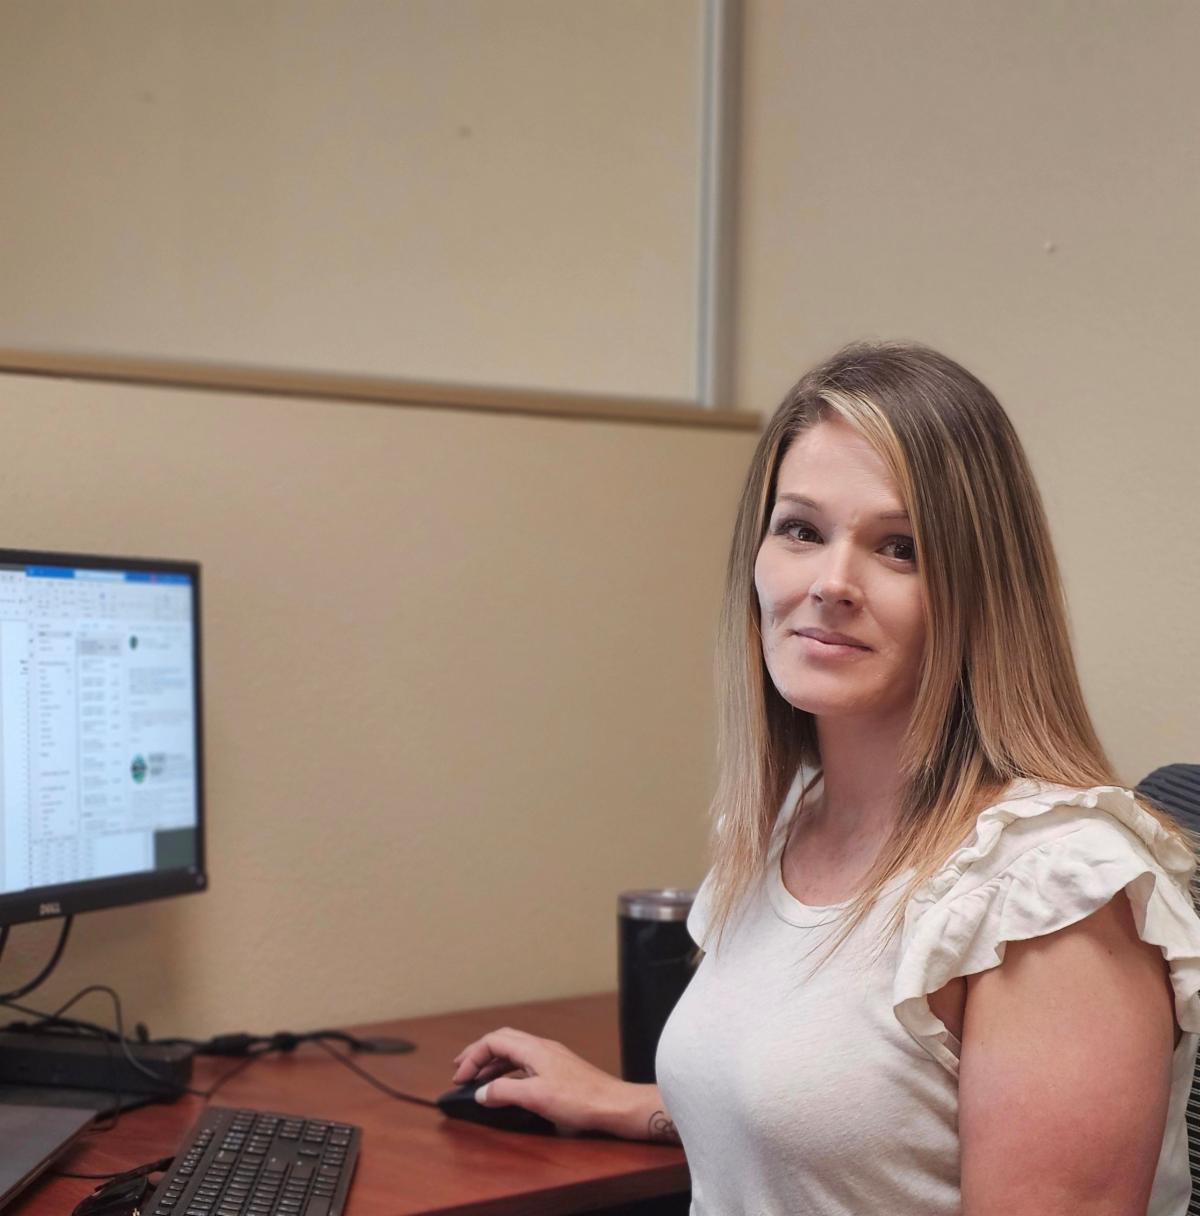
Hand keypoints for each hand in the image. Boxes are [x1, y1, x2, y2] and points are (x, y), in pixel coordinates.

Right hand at [450, 1026, 638, 1136]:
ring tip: (478, 1079)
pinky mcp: (558, 1069)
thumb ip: (504, 1091)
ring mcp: (551, 1057)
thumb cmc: (578, 1099)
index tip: (460, 1076)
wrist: (612, 1104)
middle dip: (479, 1052)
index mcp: (533, 1048)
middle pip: (502, 1040)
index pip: (494, 1040)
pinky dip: (508, 1070)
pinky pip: (524, 1062)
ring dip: (493, 1062)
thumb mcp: (534, 1097)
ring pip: (514, 1051)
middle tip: (462, 1069)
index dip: (473, 1056)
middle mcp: (541, 1047)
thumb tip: (481, 1092)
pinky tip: (506, 1085)